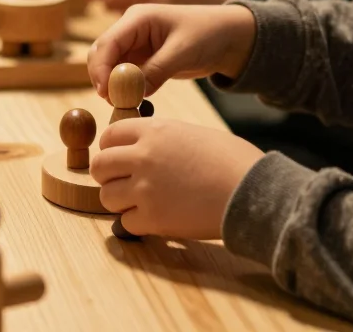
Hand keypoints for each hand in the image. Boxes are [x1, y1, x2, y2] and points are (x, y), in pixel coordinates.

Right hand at [88, 3, 255, 98]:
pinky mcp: (141, 59)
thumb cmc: (208, 34)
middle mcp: (131, 29)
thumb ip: (156, 70)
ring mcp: (135, 44)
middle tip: (113, 102)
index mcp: (138, 17)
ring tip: (125, 105)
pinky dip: (124, 89)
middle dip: (102, 77)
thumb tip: (132, 93)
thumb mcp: (183, 52)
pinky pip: (124, 75)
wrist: (228, 38)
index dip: (101, 68)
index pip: (108, 42)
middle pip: (102, 53)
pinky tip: (132, 101)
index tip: (105, 93)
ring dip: (112, 85)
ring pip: (110, 66)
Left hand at [91, 118, 263, 238]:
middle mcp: (143, 156)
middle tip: (123, 182)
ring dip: (120, 201)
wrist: (252, 191)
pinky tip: (156, 218)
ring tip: (141, 202)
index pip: (109, 136)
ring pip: (106, 196)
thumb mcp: (192, 134)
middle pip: (99, 166)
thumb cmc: (232, 161)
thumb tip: (142, 147)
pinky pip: (126, 222)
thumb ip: (161, 139)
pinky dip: (137, 223)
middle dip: (108, 176)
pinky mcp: (153, 219)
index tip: (119, 158)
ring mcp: (145, 188)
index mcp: (154, 130)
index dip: (111, 148)